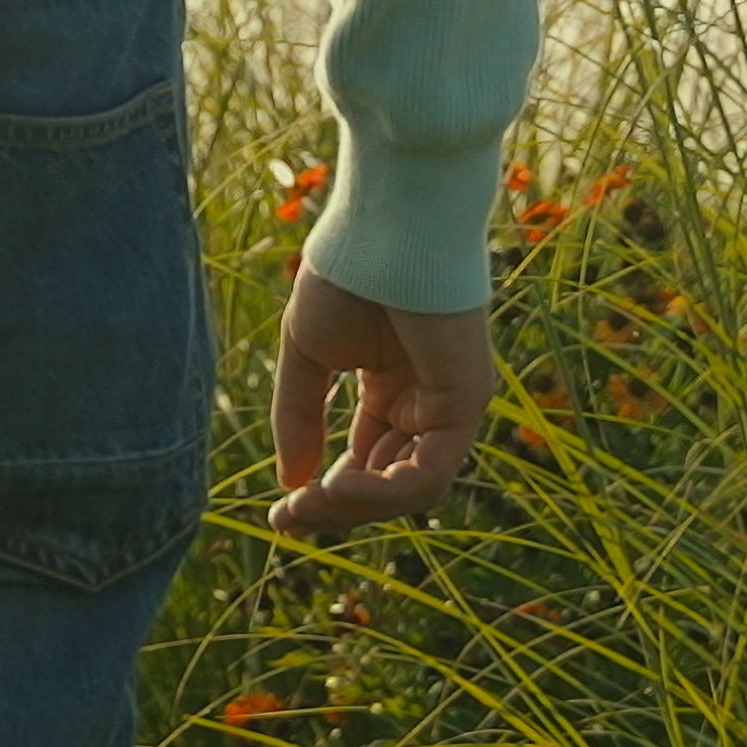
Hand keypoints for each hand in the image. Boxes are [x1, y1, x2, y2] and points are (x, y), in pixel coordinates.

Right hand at [269, 268, 493, 537]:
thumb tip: (290, 482)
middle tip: (289, 519)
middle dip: (336, 508)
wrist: (382, 227)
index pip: (367, 462)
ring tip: (308, 504)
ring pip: (410, 491)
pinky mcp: (465, 403)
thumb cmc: (346, 275)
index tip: (281, 512)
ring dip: (355, 508)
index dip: (326, 493)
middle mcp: (427, 402)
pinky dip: (382, 494)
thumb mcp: (309, 355)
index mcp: (394, 389)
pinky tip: (335, 486)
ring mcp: (451, 405)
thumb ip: (300, 417)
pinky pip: (428, 476)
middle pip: (388, 484)